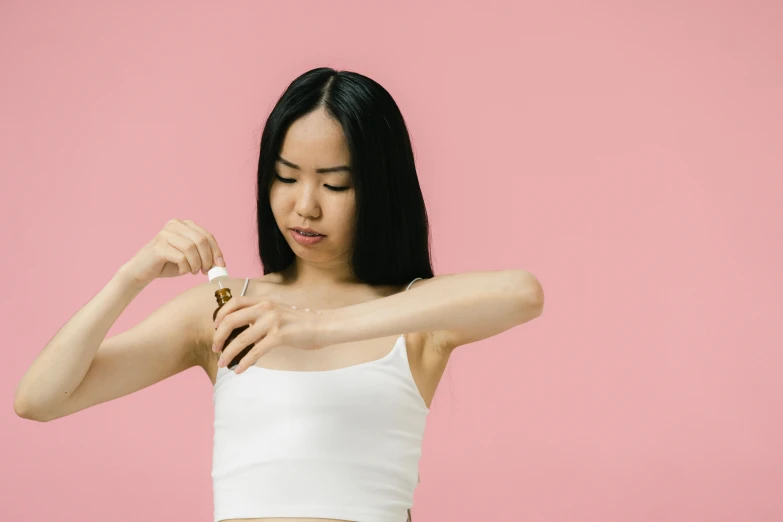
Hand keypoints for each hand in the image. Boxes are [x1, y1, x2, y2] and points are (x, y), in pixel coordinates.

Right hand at [120, 219, 225, 285]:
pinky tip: (182, 271)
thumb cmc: (167, 264)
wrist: (141, 271)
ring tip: (192, 271)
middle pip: (201, 240)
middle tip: (205, 271)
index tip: (221, 265)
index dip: (216, 251)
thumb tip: (221, 263)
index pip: (207, 235)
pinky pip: (181, 257)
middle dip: (207, 258)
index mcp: (183, 224)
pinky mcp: (159, 246)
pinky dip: (186, 267)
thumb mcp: (189, 258)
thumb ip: (203, 256)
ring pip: (191, 248)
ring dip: (196, 264)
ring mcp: (165, 234)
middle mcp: (174, 225)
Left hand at [212, 297, 328, 373]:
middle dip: (219, 337)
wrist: (322, 326)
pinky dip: (244, 362)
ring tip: (223, 363)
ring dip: (228, 353)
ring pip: (241, 339)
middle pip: (231, 320)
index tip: (215, 328)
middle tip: (216, 348)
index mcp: (263, 301)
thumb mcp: (277, 313)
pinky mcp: (279, 336)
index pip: (233, 302)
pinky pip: (255, 351)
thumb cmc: (300, 323)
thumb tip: (242, 331)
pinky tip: (240, 370)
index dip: (220, 315)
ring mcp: (272, 321)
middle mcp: (265, 308)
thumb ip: (260, 316)